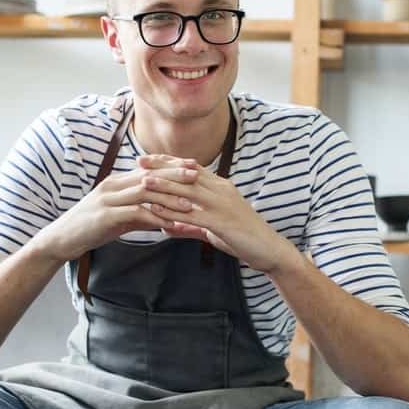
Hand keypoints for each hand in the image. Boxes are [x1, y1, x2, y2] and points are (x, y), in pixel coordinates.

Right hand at [32, 163, 196, 262]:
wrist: (63, 239)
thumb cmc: (93, 228)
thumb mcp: (120, 217)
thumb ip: (141, 214)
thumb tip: (164, 217)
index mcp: (117, 182)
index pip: (149, 170)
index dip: (171, 167)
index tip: (193, 166)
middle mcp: (113, 185)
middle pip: (149, 175)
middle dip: (174, 174)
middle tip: (197, 175)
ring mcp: (108, 199)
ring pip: (144, 192)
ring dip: (168, 197)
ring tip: (190, 203)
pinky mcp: (105, 216)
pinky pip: (134, 214)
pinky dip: (154, 218)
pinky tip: (170, 224)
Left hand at [137, 154, 299, 273]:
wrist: (269, 249)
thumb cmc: (243, 238)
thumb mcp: (214, 229)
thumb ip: (191, 226)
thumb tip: (169, 228)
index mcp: (222, 187)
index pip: (191, 168)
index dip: (170, 161)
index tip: (149, 158)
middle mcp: (222, 191)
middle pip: (188, 173)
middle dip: (162, 166)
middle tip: (140, 161)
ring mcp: (223, 205)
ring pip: (188, 191)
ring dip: (165, 185)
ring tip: (143, 181)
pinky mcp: (222, 222)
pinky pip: (193, 215)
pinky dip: (173, 212)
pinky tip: (157, 211)